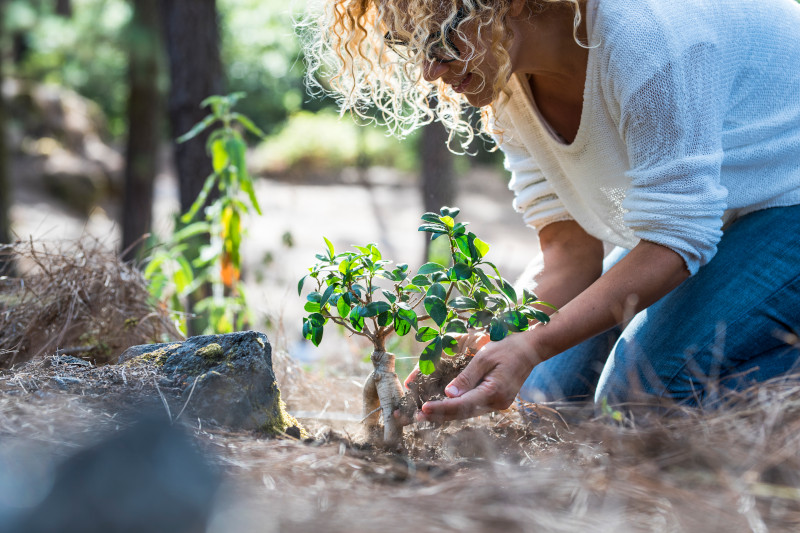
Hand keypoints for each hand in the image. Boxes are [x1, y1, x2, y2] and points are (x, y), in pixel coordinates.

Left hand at [415, 330, 541, 421]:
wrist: (532, 349)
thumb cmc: (507, 348)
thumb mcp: (484, 357)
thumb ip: (466, 377)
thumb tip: (448, 394)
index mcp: (494, 392)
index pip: (462, 405)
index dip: (441, 408)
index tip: (423, 410)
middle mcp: (497, 403)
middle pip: (463, 413)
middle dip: (439, 415)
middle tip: (416, 417)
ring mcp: (498, 404)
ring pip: (468, 413)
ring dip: (446, 414)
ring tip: (424, 415)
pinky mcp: (497, 401)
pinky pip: (474, 408)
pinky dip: (457, 408)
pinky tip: (443, 408)